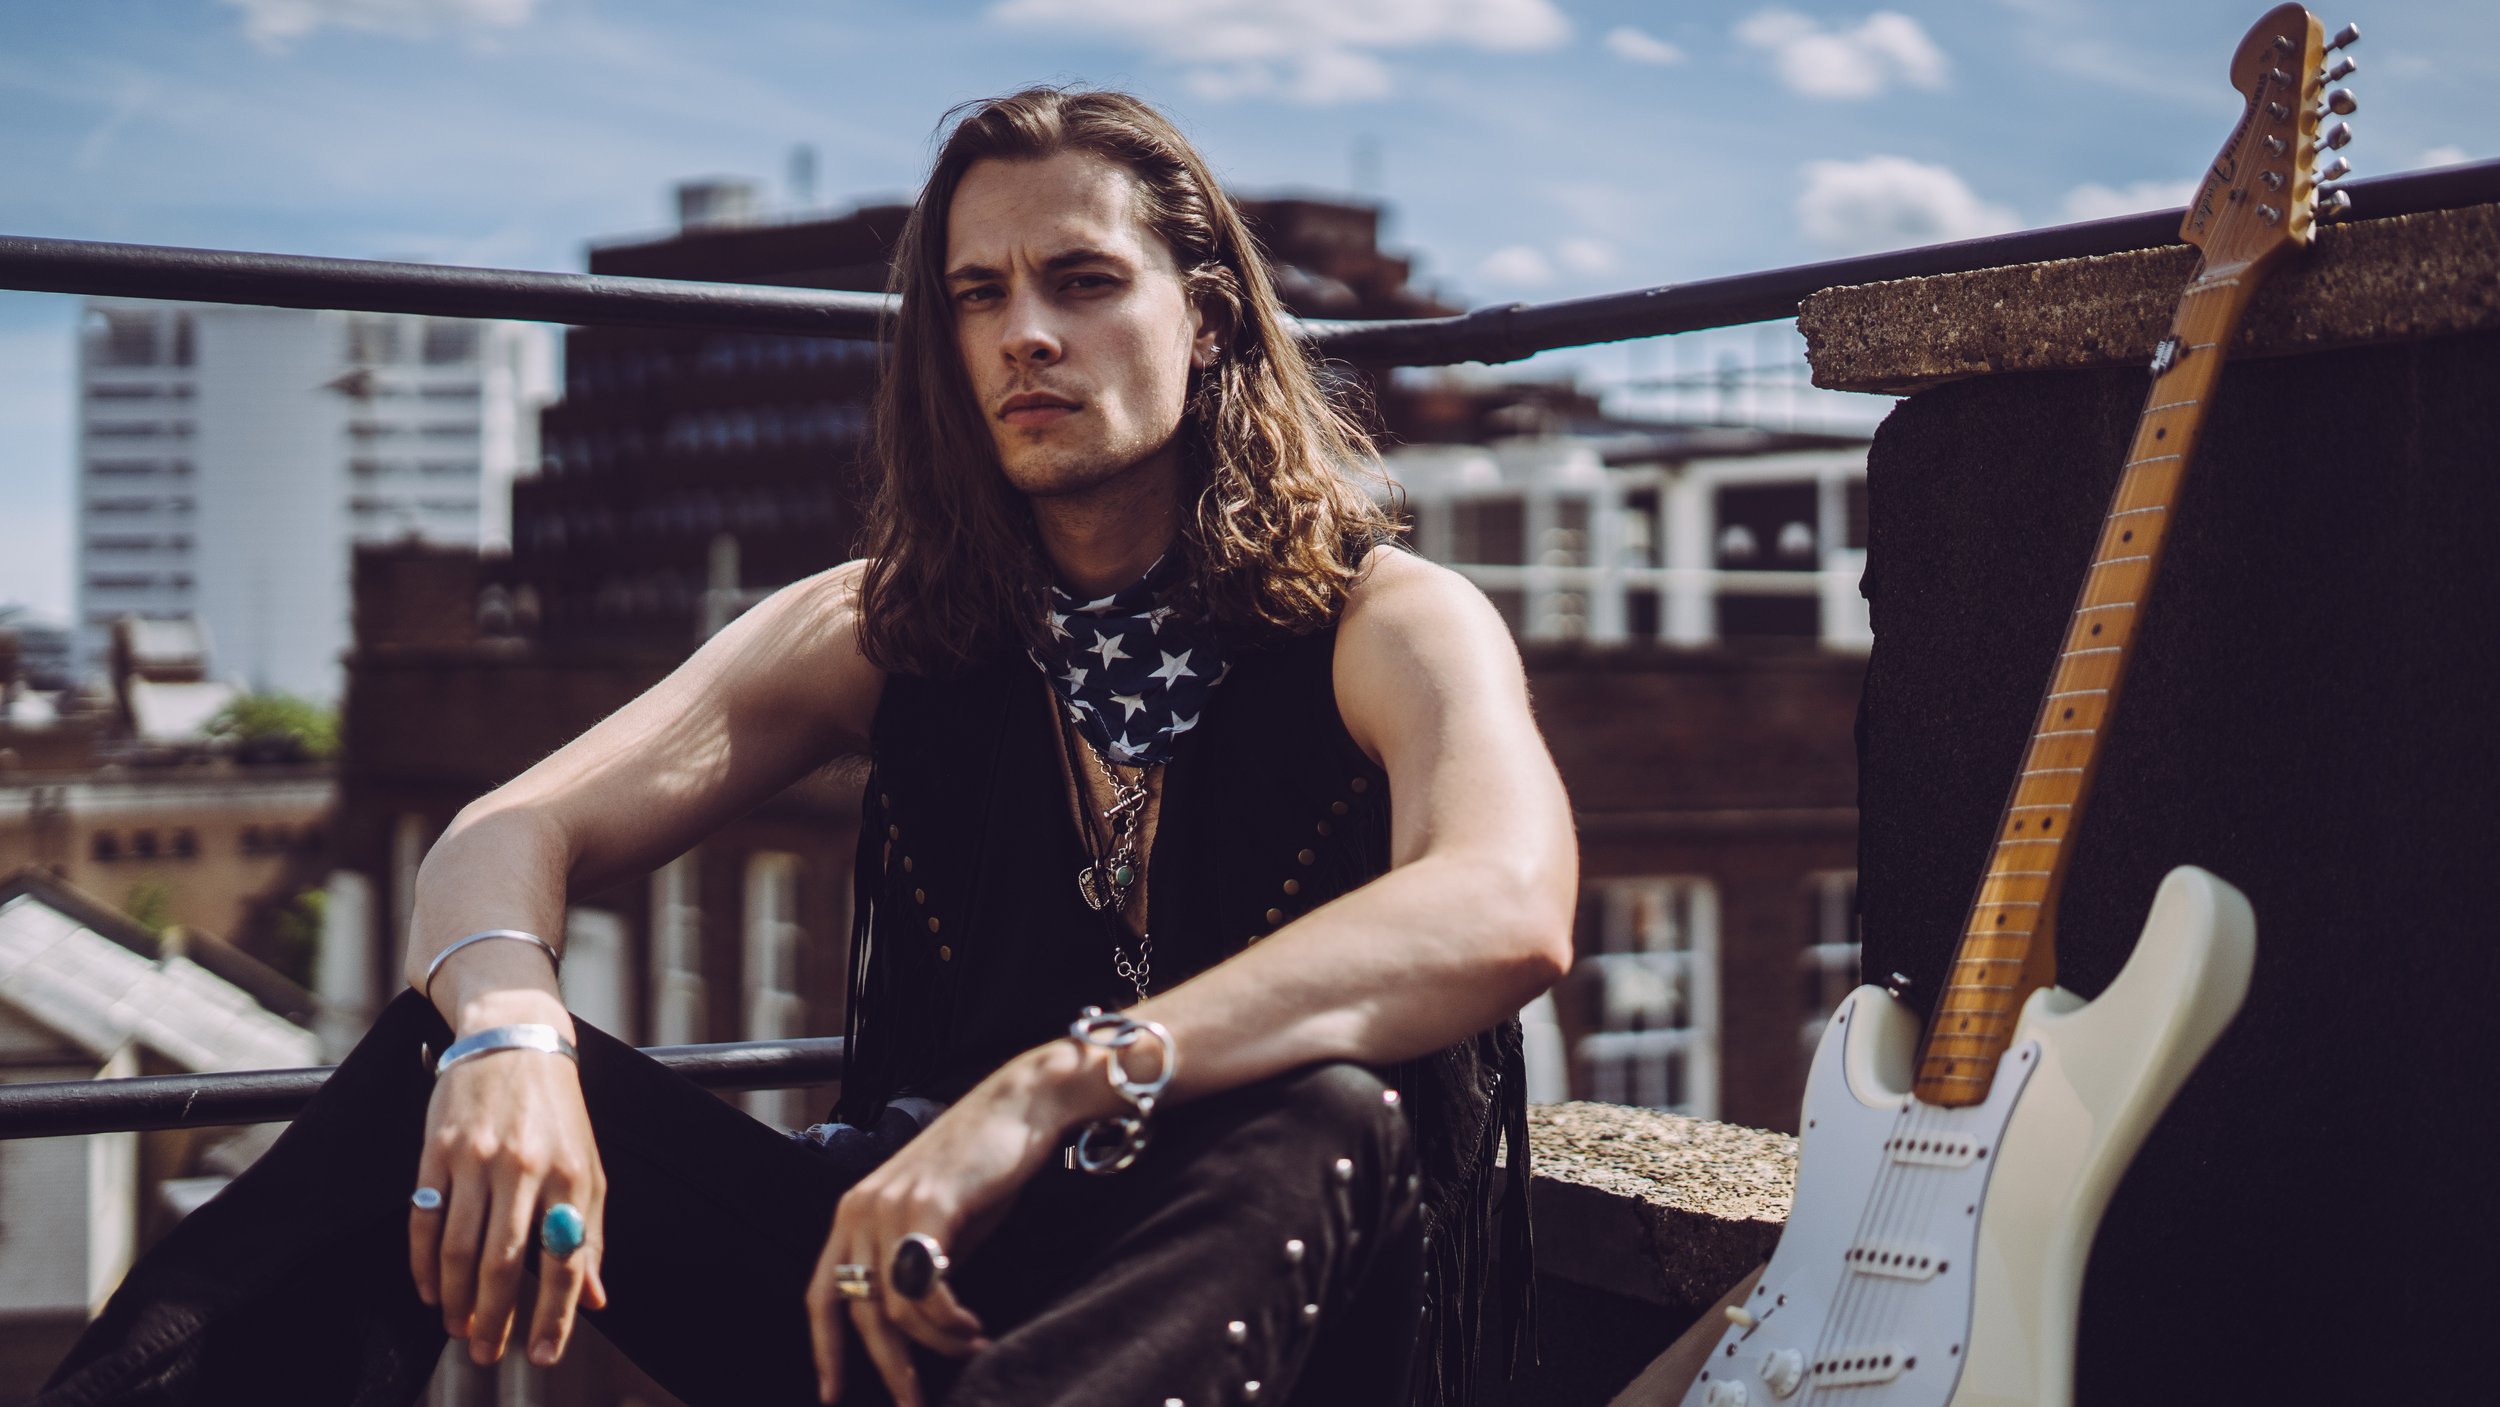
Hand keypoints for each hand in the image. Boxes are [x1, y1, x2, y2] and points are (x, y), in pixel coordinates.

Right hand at [409, 1031, 608, 1367]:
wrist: (513, 1040)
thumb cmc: (556, 1113)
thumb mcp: (588, 1166)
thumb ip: (590, 1232)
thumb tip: (593, 1299)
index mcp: (571, 1176)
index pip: (565, 1261)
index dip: (554, 1315)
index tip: (544, 1356)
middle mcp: (525, 1169)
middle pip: (505, 1264)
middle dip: (496, 1319)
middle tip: (488, 1355)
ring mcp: (478, 1159)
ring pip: (461, 1249)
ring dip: (457, 1300)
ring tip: (460, 1330)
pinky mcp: (437, 1150)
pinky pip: (425, 1219)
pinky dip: (424, 1264)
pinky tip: (431, 1290)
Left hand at [806, 1041, 1112, 1404]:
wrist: (1022, 1106)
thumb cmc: (986, 1164)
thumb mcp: (939, 1220)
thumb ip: (915, 1262)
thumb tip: (914, 1323)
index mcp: (855, 1212)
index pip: (821, 1293)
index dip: (824, 1350)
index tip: (832, 1394)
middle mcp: (861, 1209)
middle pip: (859, 1313)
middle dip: (889, 1368)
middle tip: (913, 1404)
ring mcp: (890, 1206)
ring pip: (895, 1309)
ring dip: (936, 1345)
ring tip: (970, 1349)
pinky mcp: (927, 1207)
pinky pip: (927, 1291)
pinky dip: (951, 1322)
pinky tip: (974, 1329)